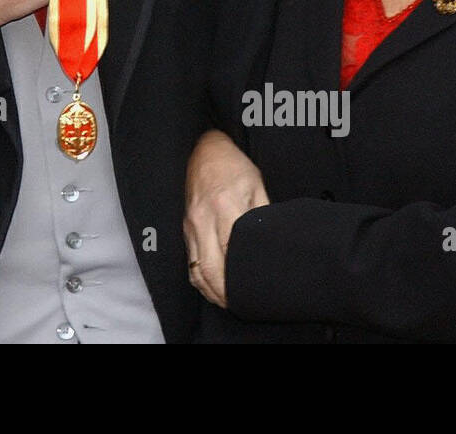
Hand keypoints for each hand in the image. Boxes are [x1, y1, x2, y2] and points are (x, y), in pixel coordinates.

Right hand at [184, 128, 268, 306]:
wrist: (204, 150)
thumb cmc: (233, 166)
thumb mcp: (257, 186)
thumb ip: (263, 216)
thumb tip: (271, 244)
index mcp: (226, 208)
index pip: (230, 256)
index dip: (238, 280)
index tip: (249, 292)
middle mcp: (203, 220)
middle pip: (209, 270)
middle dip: (223, 294)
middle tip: (239, 304)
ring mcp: (191, 225)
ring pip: (195, 269)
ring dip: (209, 290)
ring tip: (226, 300)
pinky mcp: (185, 228)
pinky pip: (189, 260)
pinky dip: (199, 278)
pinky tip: (211, 285)